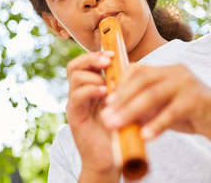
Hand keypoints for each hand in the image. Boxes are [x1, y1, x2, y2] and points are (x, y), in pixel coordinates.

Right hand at [65, 51, 119, 175]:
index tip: (113, 53)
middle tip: (107, 60)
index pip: (85, 62)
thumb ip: (124, 86)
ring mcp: (76, 103)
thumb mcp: (124, 102)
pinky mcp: (74, 116)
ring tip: (107, 83)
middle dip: (91, 58)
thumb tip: (136, 65)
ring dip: (92, 75)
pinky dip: (90, 90)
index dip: (96, 54)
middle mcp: (80, 92)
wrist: (112, 157)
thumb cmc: (120, 128)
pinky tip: (104, 93)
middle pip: (75, 65)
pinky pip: (76, 96)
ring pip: (75, 77)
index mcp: (91, 86)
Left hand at [100, 63, 210, 141]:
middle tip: (106, 117)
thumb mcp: (164, 107)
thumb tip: (116, 114)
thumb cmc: (191, 113)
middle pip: (142, 81)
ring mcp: (187, 84)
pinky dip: (157, 124)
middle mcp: (176, 72)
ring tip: (117, 126)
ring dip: (132, 111)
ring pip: (154, 95)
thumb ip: (145, 107)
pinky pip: (172, 112)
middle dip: (122, 100)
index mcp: (167, 70)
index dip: (121, 84)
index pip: (138, 70)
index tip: (107, 101)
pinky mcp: (197, 99)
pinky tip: (145, 136)